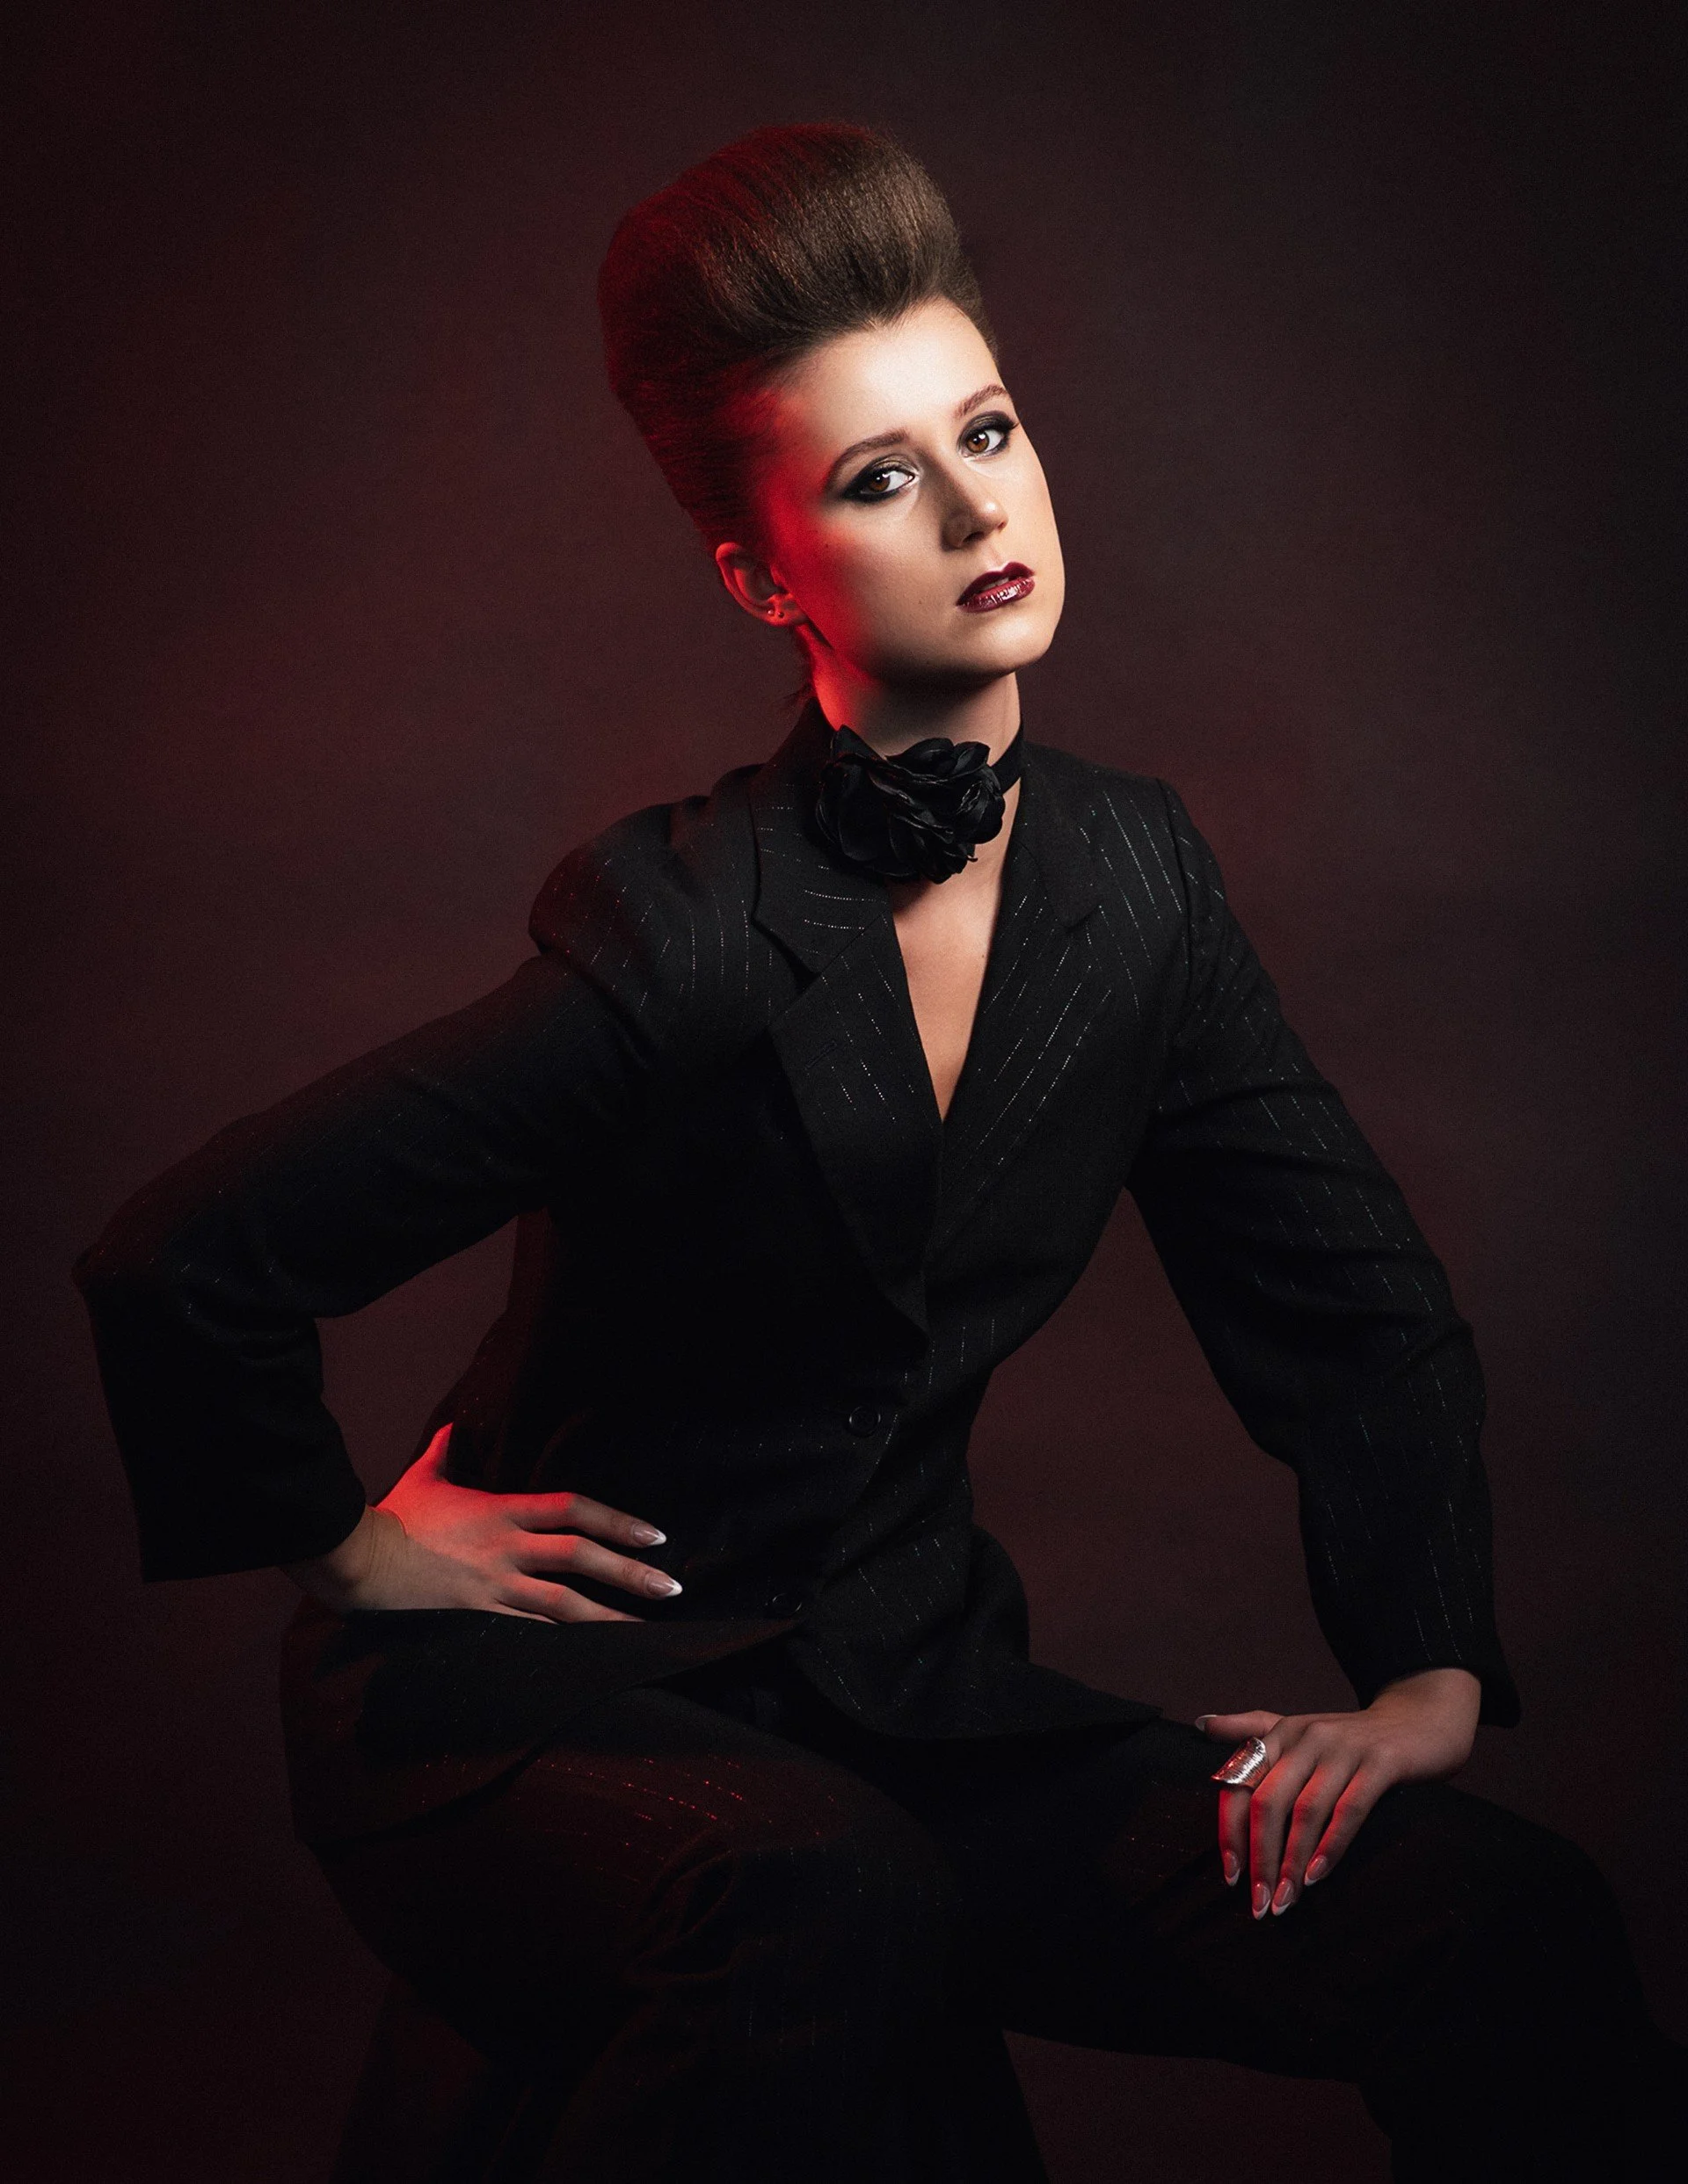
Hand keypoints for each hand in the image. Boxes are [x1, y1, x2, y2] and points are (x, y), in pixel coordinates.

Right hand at [281, 1424, 681, 1622]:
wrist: (359, 1561)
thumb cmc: (394, 1517)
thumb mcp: (424, 1477)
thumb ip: (445, 1452)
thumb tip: (451, 1428)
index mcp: (503, 1511)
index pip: (573, 1510)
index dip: (617, 1521)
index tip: (654, 1535)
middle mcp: (507, 1548)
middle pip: (580, 1558)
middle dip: (629, 1573)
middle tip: (672, 1588)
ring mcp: (495, 1586)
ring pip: (563, 1604)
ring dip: (608, 1618)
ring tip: (646, 1633)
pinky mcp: (478, 1617)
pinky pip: (530, 1633)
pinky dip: (561, 1644)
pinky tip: (589, 1658)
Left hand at [1197, 1667, 1480, 1918]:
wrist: (1419, 1717)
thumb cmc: (1353, 1736)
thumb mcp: (1299, 1728)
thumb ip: (1252, 1730)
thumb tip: (1202, 1724)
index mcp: (1281, 1733)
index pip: (1242, 1784)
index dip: (1231, 1832)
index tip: (1230, 1875)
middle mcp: (1306, 1737)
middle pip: (1268, 1802)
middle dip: (1260, 1857)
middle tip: (1259, 1902)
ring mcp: (1343, 1748)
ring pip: (1306, 1811)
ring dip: (1293, 1862)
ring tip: (1286, 1901)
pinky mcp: (1380, 1763)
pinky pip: (1349, 1809)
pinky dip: (1331, 1846)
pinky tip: (1318, 1876)